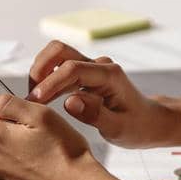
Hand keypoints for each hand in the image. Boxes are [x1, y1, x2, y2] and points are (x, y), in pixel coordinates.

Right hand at [25, 40, 176, 148]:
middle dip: (39, 70)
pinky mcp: (85, 73)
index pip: (72, 69)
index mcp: (109, 76)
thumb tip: (69, 101)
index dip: (50, 83)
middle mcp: (99, 65)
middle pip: (59, 50)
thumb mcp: (119, 129)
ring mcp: (91, 67)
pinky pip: (59, 68)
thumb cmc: (137, 127)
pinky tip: (42, 100)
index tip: (35, 101)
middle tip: (31, 96)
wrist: (149, 121)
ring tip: (34, 100)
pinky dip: (46, 79)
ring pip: (56, 56)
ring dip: (40, 73)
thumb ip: (94, 115)